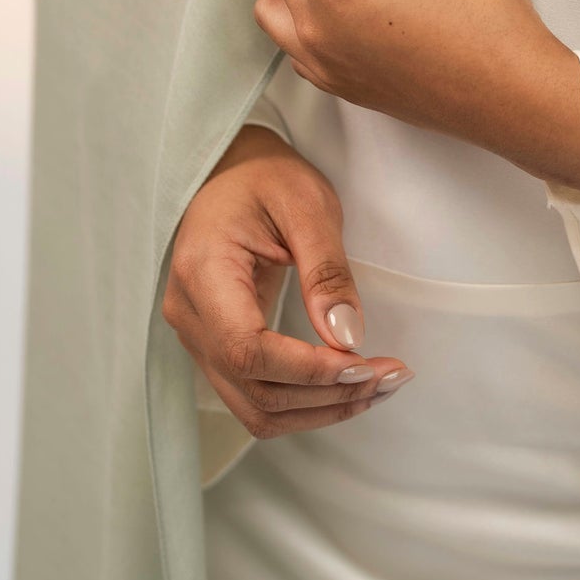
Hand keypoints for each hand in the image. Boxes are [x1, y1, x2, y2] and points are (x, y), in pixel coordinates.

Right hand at [161, 124, 414, 437]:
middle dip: (326, 396)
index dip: (307, 370)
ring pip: (255, 407)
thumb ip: (326, 270)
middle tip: (390, 376)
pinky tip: (348, 385)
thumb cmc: (267, 177)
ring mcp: (197, 336)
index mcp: (202, 272)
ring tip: (379, 386)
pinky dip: (304, 400)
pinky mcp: (215, 346)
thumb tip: (347, 339)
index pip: (247, 350)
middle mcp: (190, 315)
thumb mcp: (307, 205)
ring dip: (320, 409)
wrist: (232, 170)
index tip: (365, 364)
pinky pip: (255, 393)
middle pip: (254, 390)